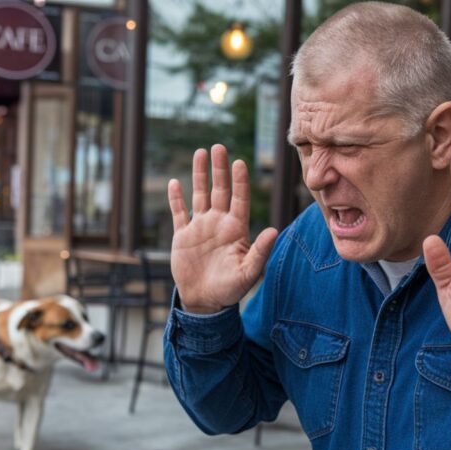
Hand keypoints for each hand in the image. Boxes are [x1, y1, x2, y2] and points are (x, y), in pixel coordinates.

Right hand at [167, 144, 277, 313]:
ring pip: (200, 195)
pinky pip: (179, 213)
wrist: (204, 301)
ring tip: (200, 153)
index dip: (240, 181)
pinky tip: (175, 182)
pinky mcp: (183, 236)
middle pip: (220, 190)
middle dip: (219, 169)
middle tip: (219, 146)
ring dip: (200, 175)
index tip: (240, 162)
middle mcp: (219, 224)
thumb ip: (260, 251)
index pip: (240, 199)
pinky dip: (176, 199)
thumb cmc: (230, 290)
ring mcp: (200, 228)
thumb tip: (275, 230)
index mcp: (236, 230)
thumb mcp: (248, 272)